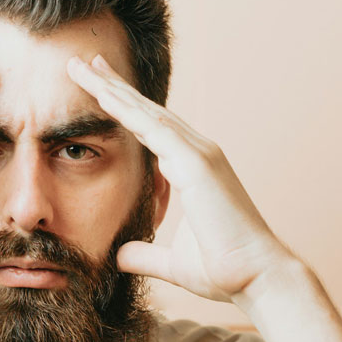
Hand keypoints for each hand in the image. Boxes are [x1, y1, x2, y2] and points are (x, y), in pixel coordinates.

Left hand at [67, 53, 293, 306]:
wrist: (257, 279)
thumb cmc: (223, 270)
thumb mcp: (171, 262)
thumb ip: (144, 255)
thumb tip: (119, 256)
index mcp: (192, 169)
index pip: (149, 130)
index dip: (122, 108)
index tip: (98, 90)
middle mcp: (196, 153)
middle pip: (146, 112)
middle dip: (114, 87)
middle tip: (84, 62)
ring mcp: (200, 154)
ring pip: (147, 112)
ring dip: (114, 89)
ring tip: (83, 66)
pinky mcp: (198, 164)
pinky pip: (155, 129)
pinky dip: (128, 111)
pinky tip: (103, 94)